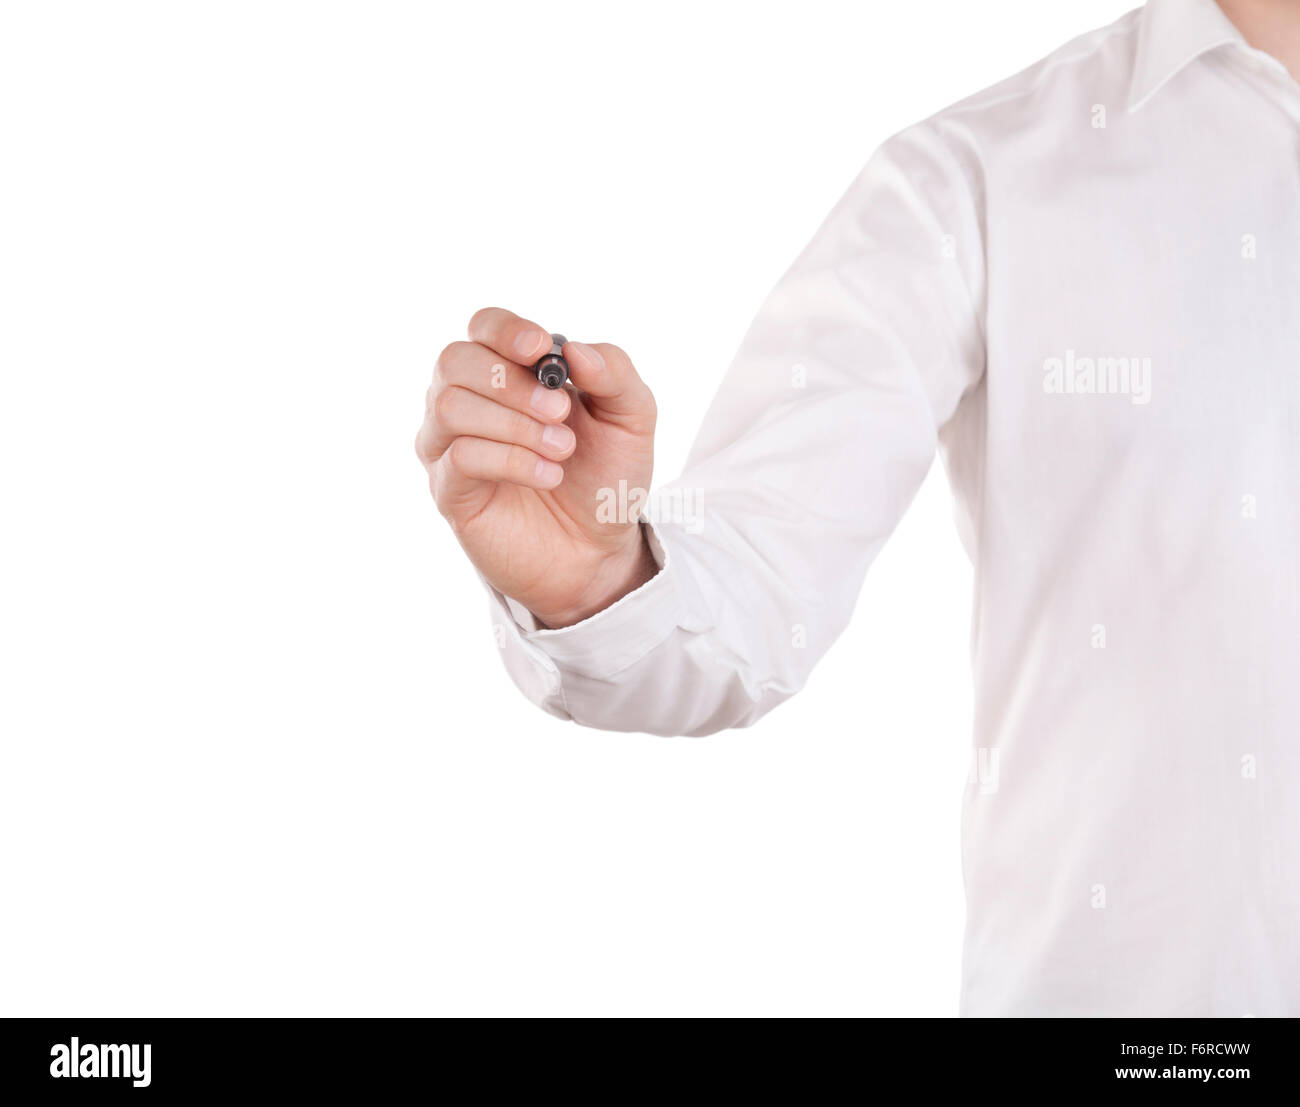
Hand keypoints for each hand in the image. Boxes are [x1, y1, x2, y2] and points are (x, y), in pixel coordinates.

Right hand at [416, 307, 658, 627]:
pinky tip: (549, 475)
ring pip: (449, 405)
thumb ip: (614, 372)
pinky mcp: (449, 490)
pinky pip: (459, 456)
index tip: (541, 350)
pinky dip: (510, 460)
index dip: (505, 329)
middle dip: (511, 382)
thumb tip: (572, 348)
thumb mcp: (632, 418)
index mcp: (510, 371)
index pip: (483, 326)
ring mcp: (450, 445)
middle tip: (561, 412)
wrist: (599, 551)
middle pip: (454, 359)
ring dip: (514, 423)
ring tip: (561, 450)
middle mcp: (469, 400)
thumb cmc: (606, 477)